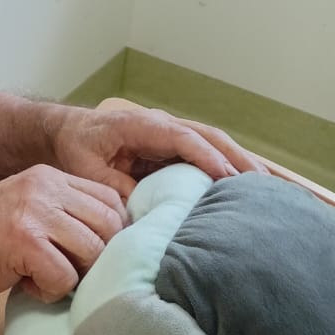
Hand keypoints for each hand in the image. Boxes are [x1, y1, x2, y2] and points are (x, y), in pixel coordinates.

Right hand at [0, 164, 127, 302]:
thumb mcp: (27, 207)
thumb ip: (63, 211)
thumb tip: (111, 239)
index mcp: (50, 177)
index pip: (110, 198)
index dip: (112, 231)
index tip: (92, 252)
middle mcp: (46, 187)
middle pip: (109, 224)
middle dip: (99, 256)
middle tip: (71, 270)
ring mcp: (35, 212)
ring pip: (93, 251)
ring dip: (75, 275)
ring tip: (48, 277)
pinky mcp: (25, 241)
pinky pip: (65, 277)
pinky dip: (52, 292)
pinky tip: (30, 285)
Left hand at [51, 106, 267, 199]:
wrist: (67, 131)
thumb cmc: (76, 148)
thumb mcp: (86, 169)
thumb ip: (114, 186)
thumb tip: (145, 210)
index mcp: (140, 124)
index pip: (182, 138)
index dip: (206, 157)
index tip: (227, 177)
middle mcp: (162, 124)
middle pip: (208, 136)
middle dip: (236, 158)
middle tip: (262, 185)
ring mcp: (171, 133)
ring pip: (213, 143)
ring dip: (239, 162)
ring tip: (267, 188)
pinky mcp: (174, 147)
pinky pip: (206, 153)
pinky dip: (228, 166)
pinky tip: (248, 186)